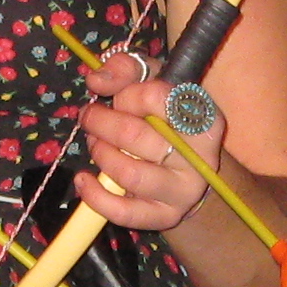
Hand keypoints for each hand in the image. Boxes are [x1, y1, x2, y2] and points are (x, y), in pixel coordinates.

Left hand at [72, 48, 216, 236]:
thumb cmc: (168, 120)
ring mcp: (183, 191)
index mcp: (202, 117)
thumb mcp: (156, 83)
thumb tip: (97, 80)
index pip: (154, 96)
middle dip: (101, 123)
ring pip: (128, 172)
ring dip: (100, 154)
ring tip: (95, 145)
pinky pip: (124, 212)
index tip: (119, 98)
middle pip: (134, 135)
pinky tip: (83, 179)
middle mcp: (199, 157)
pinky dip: (95, 195)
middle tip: (91, 118)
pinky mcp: (165, 217)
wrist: (191, 172)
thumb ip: (127, 69)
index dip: (126, 94)